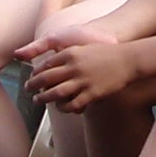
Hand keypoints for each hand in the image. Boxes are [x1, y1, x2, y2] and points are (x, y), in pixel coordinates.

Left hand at [24, 26, 139, 110]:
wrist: (128, 59)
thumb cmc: (107, 54)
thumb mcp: (84, 48)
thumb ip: (68, 55)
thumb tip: (53, 64)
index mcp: (70, 53)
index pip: (45, 64)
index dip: (35, 73)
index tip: (31, 77)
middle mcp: (73, 67)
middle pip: (45, 79)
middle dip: (33, 85)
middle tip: (27, 89)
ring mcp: (82, 81)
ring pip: (55, 93)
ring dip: (43, 98)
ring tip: (37, 100)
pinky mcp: (92, 93)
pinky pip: (72, 104)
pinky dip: (63, 108)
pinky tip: (61, 108)